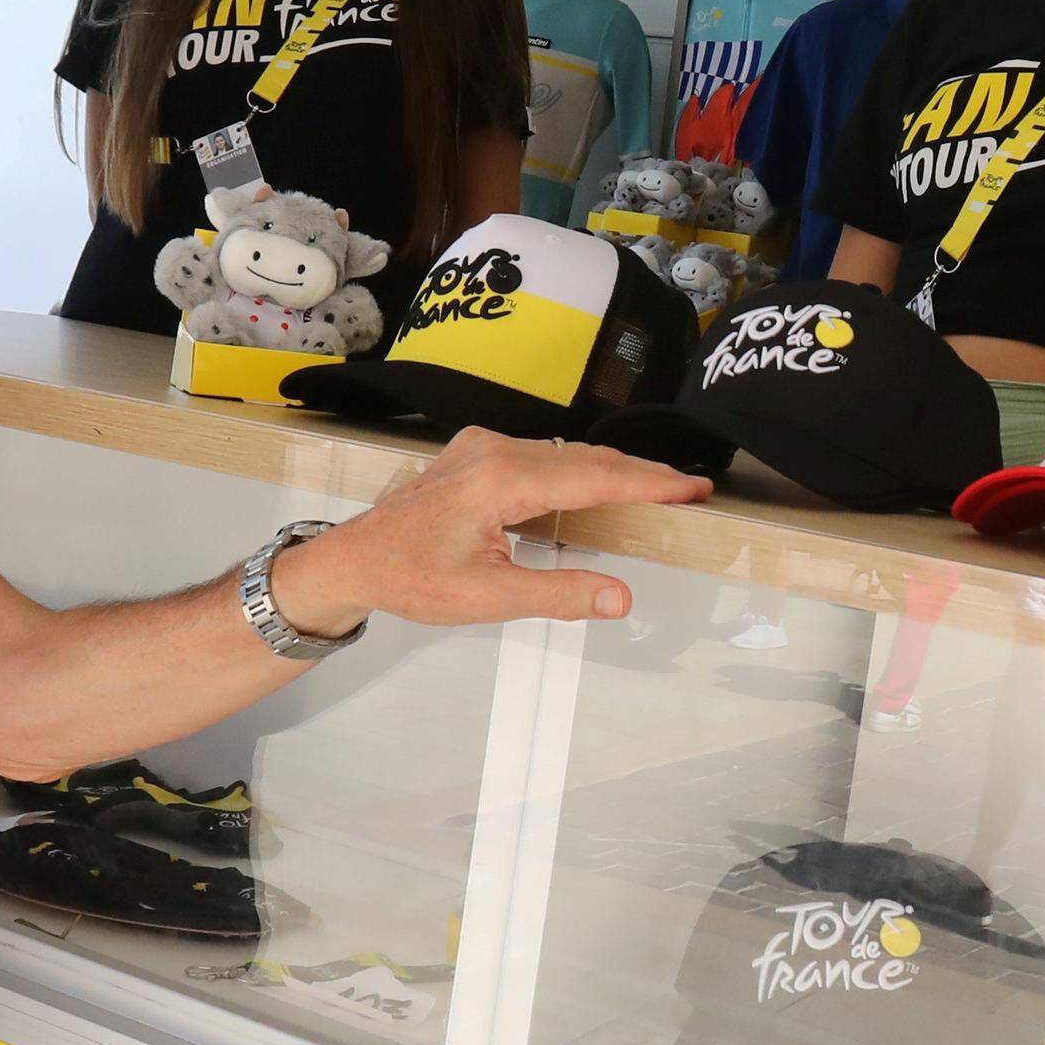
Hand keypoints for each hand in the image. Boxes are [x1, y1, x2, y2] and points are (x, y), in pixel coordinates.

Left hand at [271, 428, 708, 638]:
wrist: (351, 561)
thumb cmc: (409, 578)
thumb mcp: (488, 598)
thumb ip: (559, 594)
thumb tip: (621, 597)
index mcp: (502, 479)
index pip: (595, 474)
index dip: (651, 482)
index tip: (693, 488)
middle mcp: (495, 451)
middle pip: (586, 456)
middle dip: (641, 473)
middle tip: (689, 491)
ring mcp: (483, 447)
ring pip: (565, 453)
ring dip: (611, 470)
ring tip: (656, 490)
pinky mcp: (476, 454)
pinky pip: (542, 455)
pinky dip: (579, 469)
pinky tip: (599, 486)